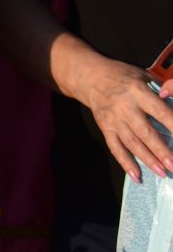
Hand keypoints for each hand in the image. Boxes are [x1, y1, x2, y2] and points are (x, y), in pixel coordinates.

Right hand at [64, 52, 172, 182]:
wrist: (89, 76)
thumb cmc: (123, 75)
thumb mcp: (144, 75)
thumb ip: (161, 91)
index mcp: (137, 91)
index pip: (160, 111)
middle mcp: (124, 107)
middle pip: (145, 132)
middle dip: (161, 151)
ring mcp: (113, 119)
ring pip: (132, 143)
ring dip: (148, 160)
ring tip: (162, 172)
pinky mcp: (105, 127)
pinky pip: (115, 148)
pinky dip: (125, 163)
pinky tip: (136, 175)